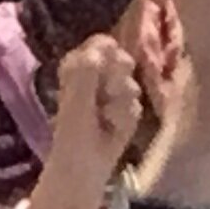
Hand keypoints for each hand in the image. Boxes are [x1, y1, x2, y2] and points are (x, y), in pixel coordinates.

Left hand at [49, 34, 144, 184]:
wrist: (84, 166)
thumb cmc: (72, 134)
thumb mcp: (76, 99)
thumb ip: (86, 72)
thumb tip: (102, 46)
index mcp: (77, 66)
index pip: (101, 42)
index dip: (109, 55)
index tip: (103, 70)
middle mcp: (97, 74)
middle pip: (122, 58)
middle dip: (117, 80)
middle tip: (103, 97)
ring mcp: (114, 89)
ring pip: (131, 82)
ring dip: (119, 103)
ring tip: (105, 118)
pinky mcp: (127, 107)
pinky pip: (136, 104)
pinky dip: (125, 118)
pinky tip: (114, 128)